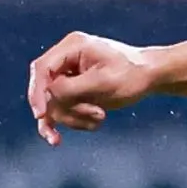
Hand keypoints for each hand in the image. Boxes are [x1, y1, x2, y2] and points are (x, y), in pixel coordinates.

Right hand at [27, 32, 155, 144]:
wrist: (149, 77)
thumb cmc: (132, 75)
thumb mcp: (104, 83)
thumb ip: (72, 88)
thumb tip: (48, 97)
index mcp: (72, 46)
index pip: (42, 68)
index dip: (37, 92)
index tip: (41, 115)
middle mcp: (66, 58)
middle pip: (45, 89)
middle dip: (65, 109)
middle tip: (95, 115)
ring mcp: (68, 74)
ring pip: (53, 103)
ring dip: (73, 117)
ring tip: (100, 118)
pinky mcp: (72, 89)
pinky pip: (59, 109)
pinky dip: (65, 122)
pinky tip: (57, 140)